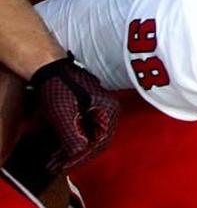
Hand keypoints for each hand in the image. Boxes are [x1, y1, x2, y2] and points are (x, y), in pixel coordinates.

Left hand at [30, 54, 118, 173]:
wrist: (50, 68)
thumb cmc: (59, 85)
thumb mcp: (65, 114)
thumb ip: (74, 136)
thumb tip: (78, 155)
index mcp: (108, 110)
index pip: (100, 142)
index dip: (82, 157)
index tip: (66, 166)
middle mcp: (108, 110)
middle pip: (96, 141)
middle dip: (76, 156)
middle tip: (58, 166)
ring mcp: (98, 109)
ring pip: (89, 137)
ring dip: (72, 150)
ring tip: (55, 161)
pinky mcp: (88, 109)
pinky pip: (84, 131)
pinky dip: (72, 141)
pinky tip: (59, 149)